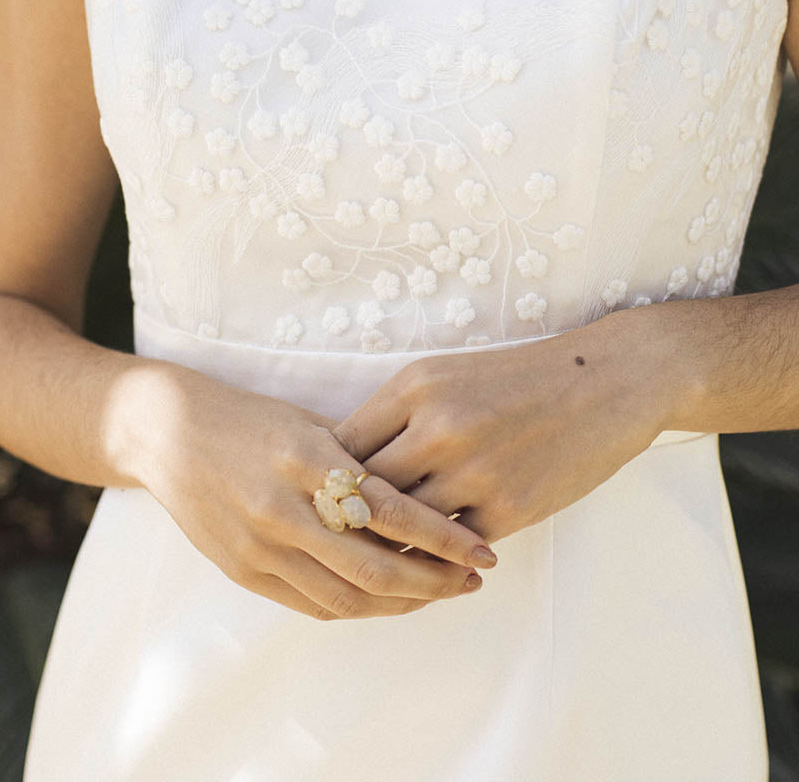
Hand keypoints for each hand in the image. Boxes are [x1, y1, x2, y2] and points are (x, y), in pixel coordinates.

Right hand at [131, 364, 497, 620]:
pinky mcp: (242, 571)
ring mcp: (259, 546)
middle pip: (375, 566)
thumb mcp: (309, 423)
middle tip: (473, 579)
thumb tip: (423, 489)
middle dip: (434, 580)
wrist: (165, 433)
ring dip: (401, 602)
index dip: (444, 537)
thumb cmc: (250, 419)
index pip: (391, 511)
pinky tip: (387, 599)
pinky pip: (312, 604)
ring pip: (346, 595)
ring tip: (439, 592)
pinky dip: (358, 607)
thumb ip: (359, 458)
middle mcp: (283, 508)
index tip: (482, 550)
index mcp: (307, 459)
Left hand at [332, 311, 679, 544]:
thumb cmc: (518, 377)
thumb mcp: (446, 374)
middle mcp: (438, 428)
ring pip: (404, 527)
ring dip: (389, 546)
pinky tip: (429, 559)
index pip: (341, 447)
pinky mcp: (512, 507)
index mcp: (414, 387)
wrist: (608, 382)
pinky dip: (436, 555)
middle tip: (336, 541)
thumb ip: (395, 415)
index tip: (325, 498)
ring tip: (376, 557)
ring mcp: (475, 471)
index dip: (327, 479)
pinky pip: (452, 546)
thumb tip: (347, 468)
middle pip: (365, 491)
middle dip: (348, 519)